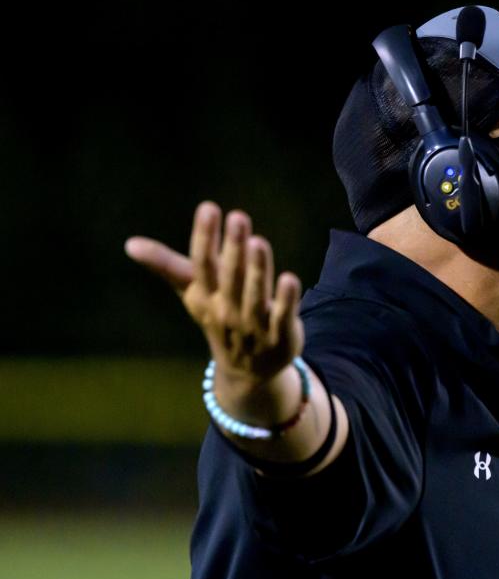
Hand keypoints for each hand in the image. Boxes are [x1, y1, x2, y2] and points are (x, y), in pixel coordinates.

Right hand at [124, 201, 303, 392]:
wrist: (245, 370)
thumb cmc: (218, 316)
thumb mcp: (192, 293)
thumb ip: (166, 265)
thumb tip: (129, 243)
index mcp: (205, 296)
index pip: (202, 264)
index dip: (205, 237)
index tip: (209, 208)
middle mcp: (227, 310)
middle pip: (230, 277)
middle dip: (234, 248)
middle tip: (238, 217)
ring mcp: (254, 325)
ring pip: (255, 295)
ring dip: (257, 270)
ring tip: (259, 242)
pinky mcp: (280, 335)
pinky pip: (282, 316)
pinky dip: (285, 300)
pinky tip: (290, 279)